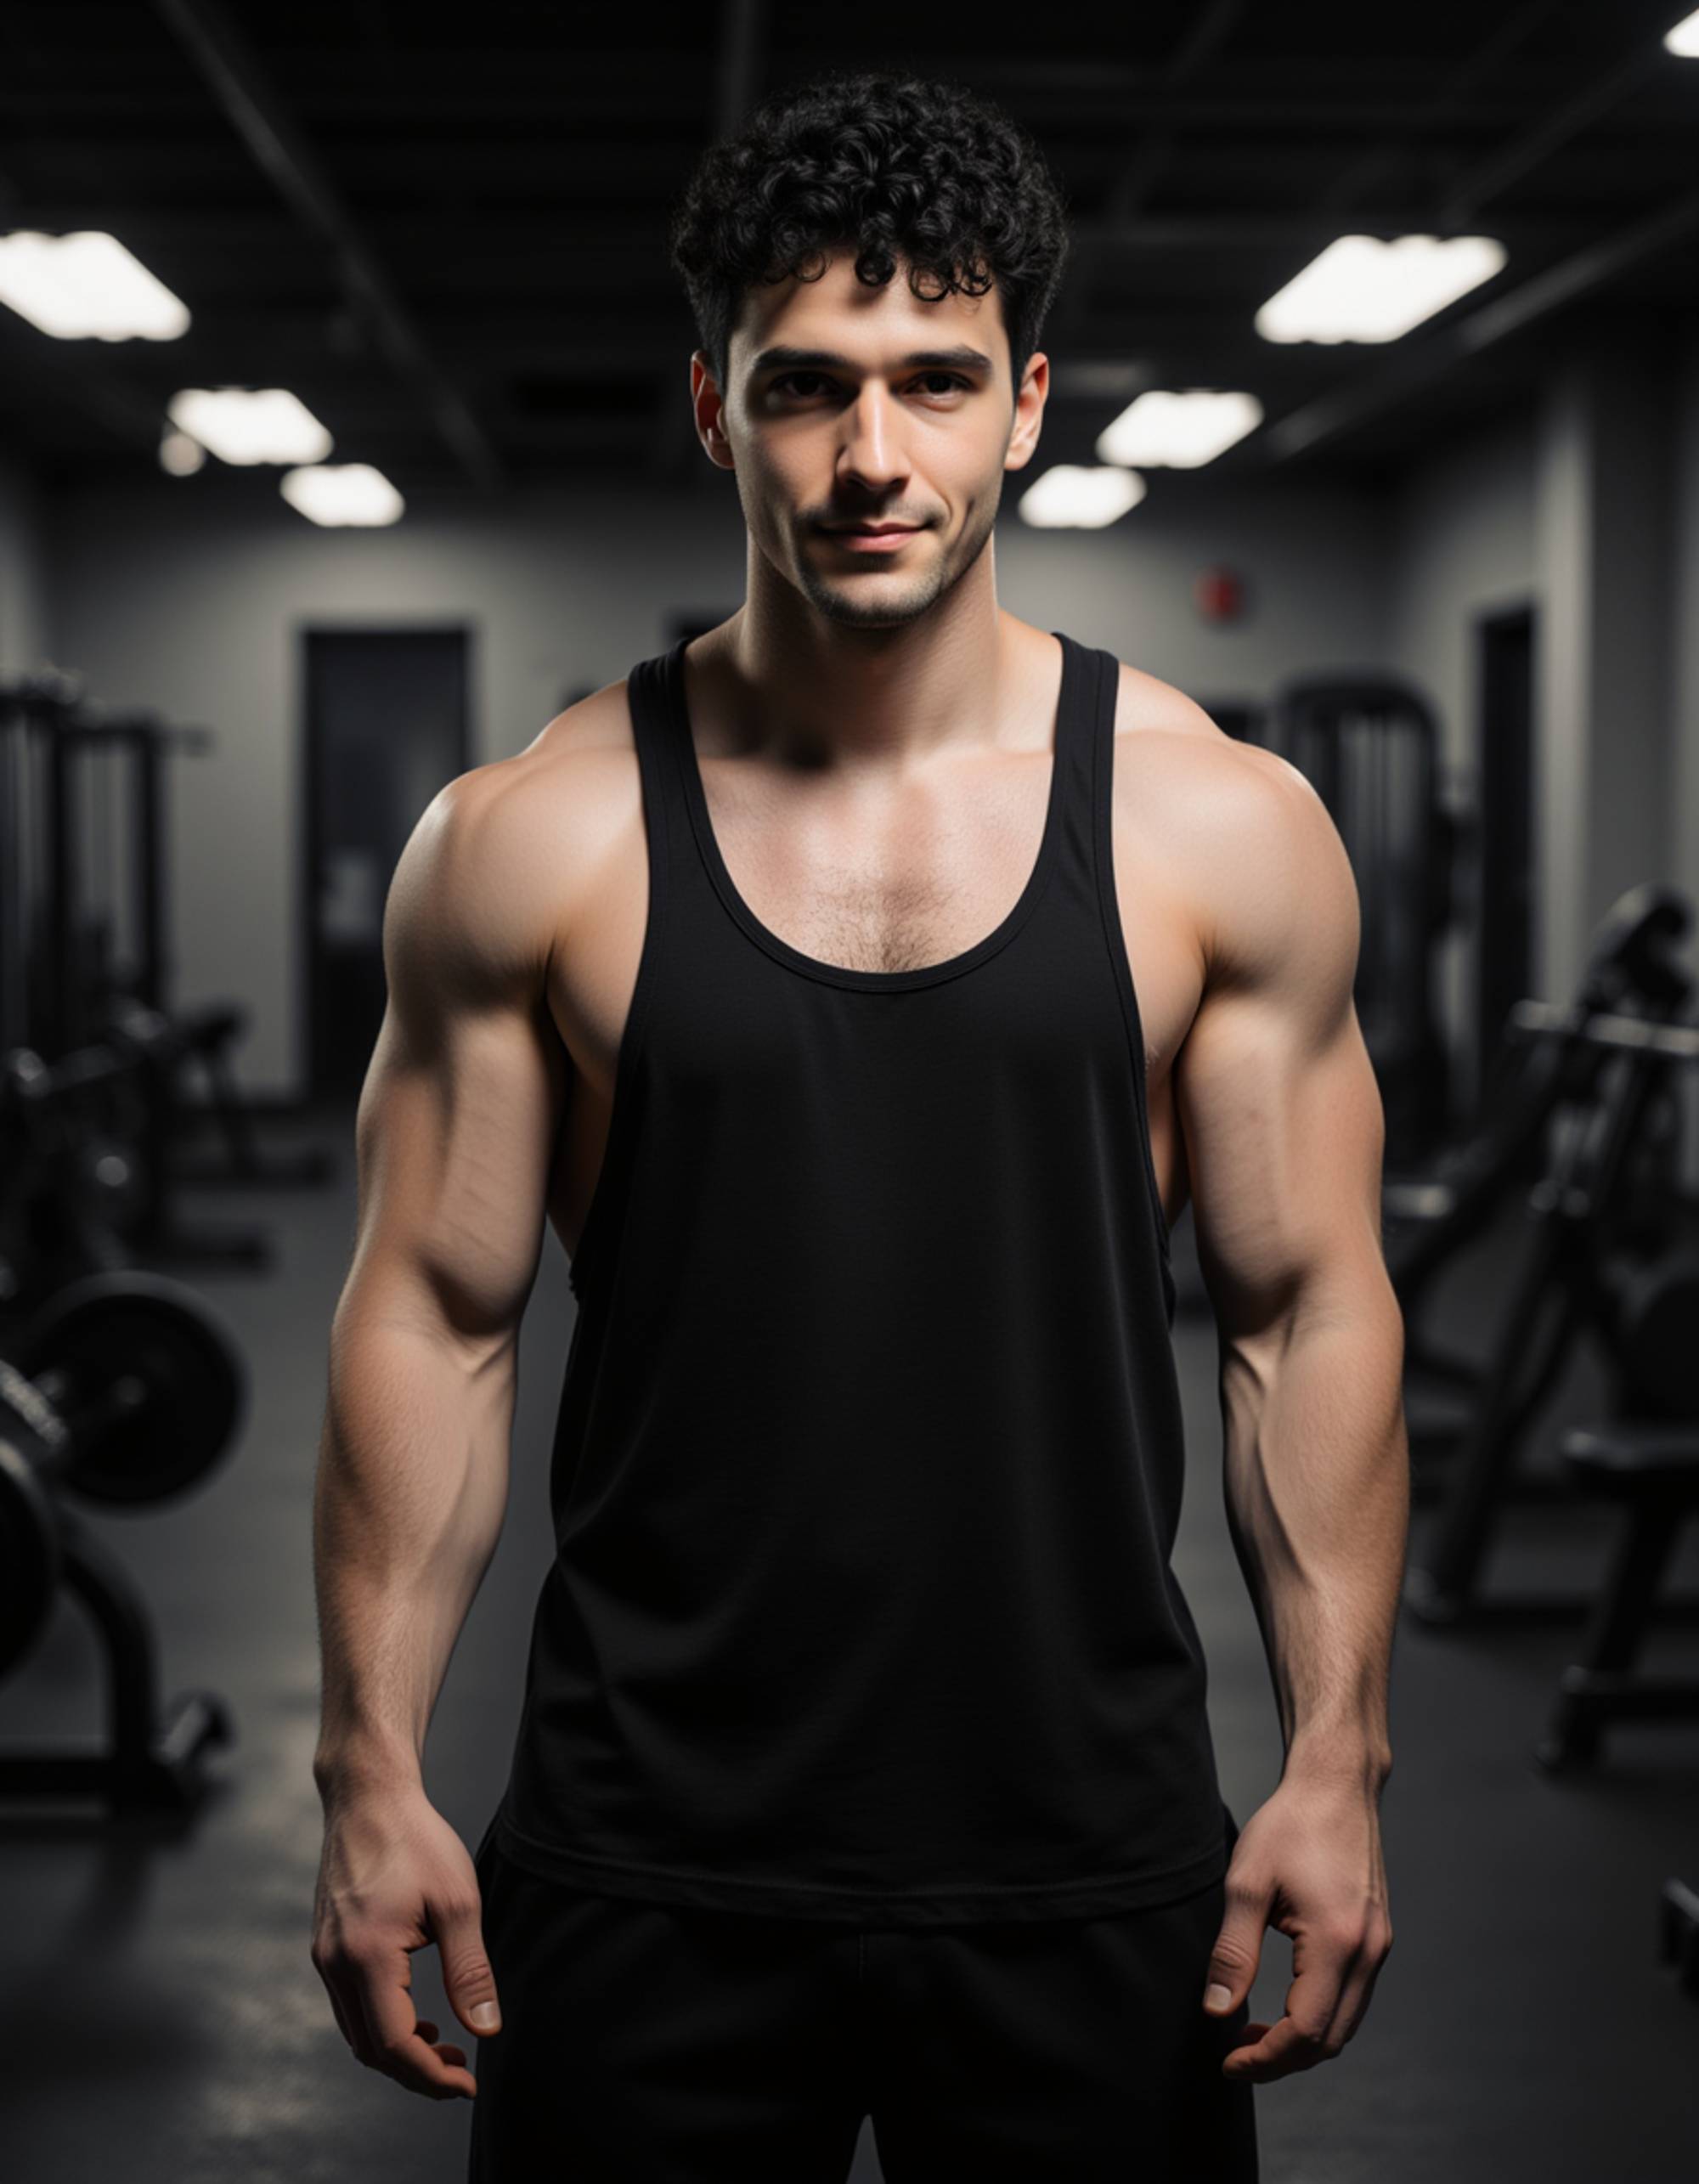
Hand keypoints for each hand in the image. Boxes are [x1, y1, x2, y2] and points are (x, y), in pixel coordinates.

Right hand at [310, 1782, 502, 2100]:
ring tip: (445, 2045)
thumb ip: (470, 1971)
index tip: (468, 2084)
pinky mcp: (326, 1947)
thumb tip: (486, 2030)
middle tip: (462, 2070)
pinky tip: (416, 2015)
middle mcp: (334, 1964)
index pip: (394, 2045)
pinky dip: (381, 2024)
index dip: (432, 2077)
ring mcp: (324, 1956)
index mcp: (366, 1956)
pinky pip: (350, 2007)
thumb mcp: (457, 1902)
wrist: (369, 1796)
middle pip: (371, 2049)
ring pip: (357, 2032)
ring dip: (398, 2051)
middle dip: (417, 2072)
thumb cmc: (416, 1839)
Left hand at [1202, 1770, 1392, 2082]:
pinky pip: (1352, 1998)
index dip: (1265, 2058)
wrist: (1336, 1785)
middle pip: (1330, 2040)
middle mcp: (1368, 1953)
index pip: (1305, 2031)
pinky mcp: (1377, 1938)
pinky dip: (1320, 2015)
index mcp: (1337, 1943)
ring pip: (1345, 2024)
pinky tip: (1284, 2002)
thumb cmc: (1289, 1825)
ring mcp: (1379, 1947)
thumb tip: (1217, 2012)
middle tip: (1235, 2052)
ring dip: (1301, 2039)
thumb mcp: (1246, 1884)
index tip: (1228, 2062)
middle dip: (1282, 2059)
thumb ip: (1232, 1953)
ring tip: (1253, 2030)